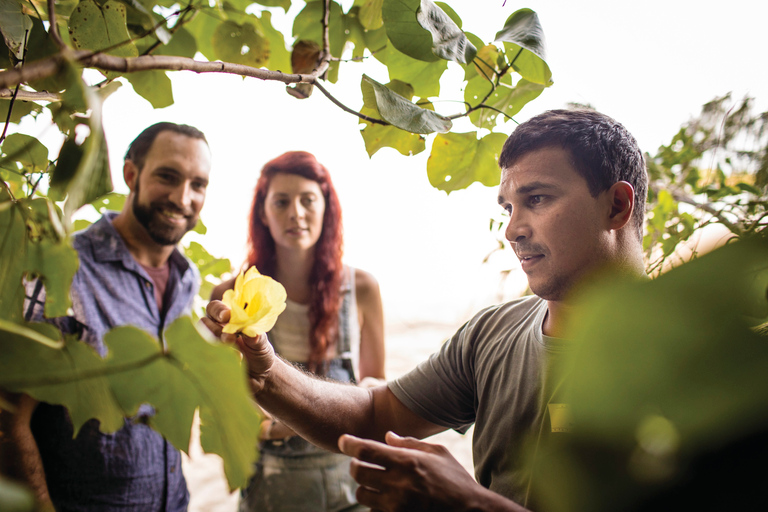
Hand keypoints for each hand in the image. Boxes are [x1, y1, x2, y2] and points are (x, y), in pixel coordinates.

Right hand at [202, 300, 275, 393]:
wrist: (259, 376)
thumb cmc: (259, 353)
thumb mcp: (261, 343)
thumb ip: (257, 336)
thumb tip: (252, 333)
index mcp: (227, 319)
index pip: (215, 307)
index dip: (218, 310)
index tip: (227, 316)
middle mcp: (214, 330)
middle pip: (204, 322)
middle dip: (217, 329)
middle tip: (231, 338)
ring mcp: (209, 346)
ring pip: (203, 339)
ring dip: (218, 345)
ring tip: (238, 355)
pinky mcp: (208, 362)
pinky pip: (205, 358)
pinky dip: (220, 360)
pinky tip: (235, 364)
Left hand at [339, 431, 482, 511]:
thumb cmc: (456, 480)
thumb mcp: (438, 454)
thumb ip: (410, 443)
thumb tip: (387, 436)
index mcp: (407, 462)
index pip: (366, 450)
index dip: (349, 443)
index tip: (342, 441)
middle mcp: (399, 484)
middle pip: (358, 472)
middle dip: (355, 466)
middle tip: (359, 463)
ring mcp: (397, 506)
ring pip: (362, 495)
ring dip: (363, 487)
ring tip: (373, 483)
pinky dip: (375, 505)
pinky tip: (385, 500)